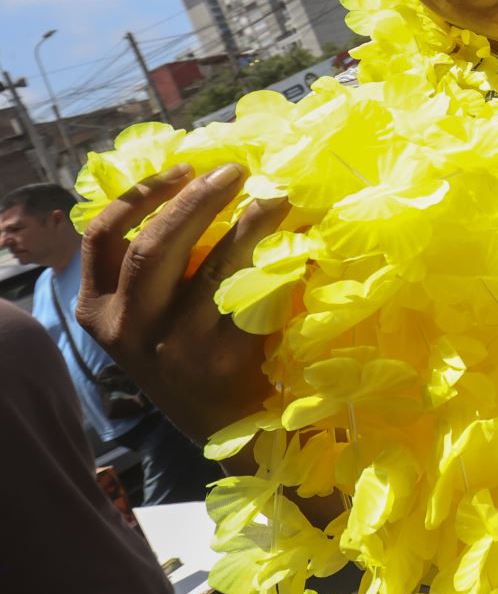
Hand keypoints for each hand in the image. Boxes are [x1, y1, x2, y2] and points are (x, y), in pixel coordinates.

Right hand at [75, 163, 286, 452]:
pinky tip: (302, 244)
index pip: (101, 238)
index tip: (185, 167)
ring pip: (212, 270)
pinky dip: (279, 265)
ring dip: (249, 226)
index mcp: (99, 310)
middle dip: (197, 201)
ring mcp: (176, 348)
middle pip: (154, 247)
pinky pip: (256, 298)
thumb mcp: (149, 314)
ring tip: (278, 197)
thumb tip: (204, 181)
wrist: (223, 425)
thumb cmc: (188, 350)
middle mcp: (129, 330)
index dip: (141, 195)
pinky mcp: (224, 361)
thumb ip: (158, 265)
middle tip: (237, 171)